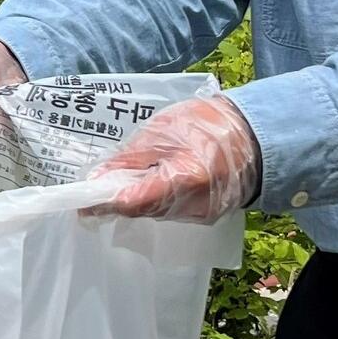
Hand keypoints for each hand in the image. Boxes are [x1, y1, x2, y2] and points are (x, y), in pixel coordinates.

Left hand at [82, 95, 260, 222]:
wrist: (255, 135)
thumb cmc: (207, 124)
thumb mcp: (162, 132)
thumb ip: (130, 159)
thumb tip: (98, 178)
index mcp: (183, 179)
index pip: (133, 202)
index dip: (104, 202)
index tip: (82, 202)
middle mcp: (193, 206)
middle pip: (142, 210)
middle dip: (117, 201)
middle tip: (95, 188)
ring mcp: (202, 213)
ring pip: (155, 212)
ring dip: (134, 200)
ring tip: (119, 182)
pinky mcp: (206, 214)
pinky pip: (171, 210)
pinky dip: (154, 199)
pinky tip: (146, 183)